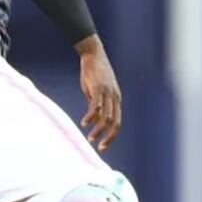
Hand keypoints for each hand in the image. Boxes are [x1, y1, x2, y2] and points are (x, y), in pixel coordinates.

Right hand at [75, 36, 120, 150]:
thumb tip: (93, 117)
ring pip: (106, 117)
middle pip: (115, 122)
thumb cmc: (93, 72)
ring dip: (98, 130)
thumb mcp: (95, 90)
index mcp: (116, 100)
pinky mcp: (98, 89)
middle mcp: (115, 98)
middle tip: (99, 147)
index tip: (102, 145)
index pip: (117, 122)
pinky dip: (90, 117)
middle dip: (108, 137)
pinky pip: (96, 106)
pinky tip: (84, 123)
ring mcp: (108, 93)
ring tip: (90, 138)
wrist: (93, 55)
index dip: (111, 135)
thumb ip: (96, 103)